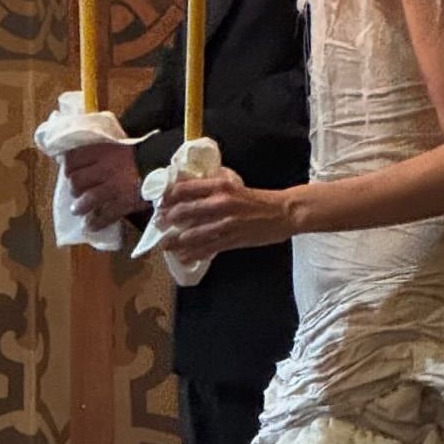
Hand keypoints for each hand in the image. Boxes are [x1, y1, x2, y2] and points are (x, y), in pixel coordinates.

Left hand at [62, 140, 143, 227]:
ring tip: (78, 210)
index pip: (72, 159)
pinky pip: (104, 216)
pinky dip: (95, 223)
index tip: (70, 172)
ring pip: (86, 200)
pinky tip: (91, 226)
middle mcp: (105, 168)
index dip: (69, 168)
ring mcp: (114, 186)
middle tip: (77, 192)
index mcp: (103, 151)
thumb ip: (101, 154)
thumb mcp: (119, 147)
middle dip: (74, 189)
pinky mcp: (124, 202)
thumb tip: (81, 164)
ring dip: (80, 207)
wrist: (165, 165)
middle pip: (76, 181)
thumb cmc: (141, 156)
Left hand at [158, 169, 290, 262]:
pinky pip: (207, 249)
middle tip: (159, 225)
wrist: (283, 212)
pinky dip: (193, 254)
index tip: (160, 203)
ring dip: (175, 241)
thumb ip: (211, 188)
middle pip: (184, 211)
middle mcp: (220, 203)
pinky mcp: (233, 239)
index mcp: (219, 186)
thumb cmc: (258, 199)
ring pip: (192, 234)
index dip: (168, 197)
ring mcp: (226, 223)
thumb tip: (187, 191)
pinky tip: (184, 258)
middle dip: (167, 220)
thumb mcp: (233, 185)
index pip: (184, 189)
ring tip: (166, 245)